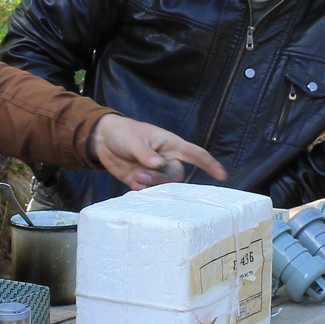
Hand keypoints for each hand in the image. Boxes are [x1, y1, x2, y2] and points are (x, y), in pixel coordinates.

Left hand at [89, 115, 226, 190]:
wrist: (103, 140)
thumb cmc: (124, 133)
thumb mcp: (134, 139)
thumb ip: (146, 153)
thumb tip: (159, 164)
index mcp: (170, 145)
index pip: (194, 154)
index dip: (209, 164)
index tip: (221, 175)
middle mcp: (166, 160)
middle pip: (176, 176)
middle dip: (162, 178)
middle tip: (142, 174)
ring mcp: (154, 172)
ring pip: (162, 185)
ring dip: (150, 184)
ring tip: (135, 176)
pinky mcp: (141, 181)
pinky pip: (147, 191)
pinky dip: (140, 190)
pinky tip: (131, 182)